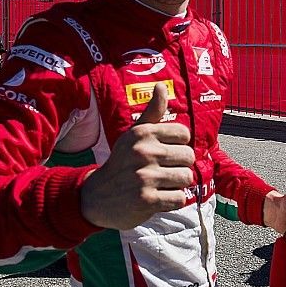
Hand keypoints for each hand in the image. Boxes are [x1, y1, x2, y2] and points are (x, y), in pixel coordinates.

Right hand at [80, 83, 194, 229]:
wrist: (96, 196)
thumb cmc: (122, 162)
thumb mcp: (134, 135)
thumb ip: (152, 112)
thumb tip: (161, 85)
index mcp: (142, 133)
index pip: (184, 134)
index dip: (178, 145)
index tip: (164, 152)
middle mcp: (143, 152)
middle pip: (189, 157)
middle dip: (180, 166)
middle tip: (162, 171)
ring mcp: (145, 177)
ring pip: (186, 178)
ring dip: (177, 185)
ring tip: (160, 184)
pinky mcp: (147, 200)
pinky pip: (179, 198)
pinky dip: (172, 201)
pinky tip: (158, 198)